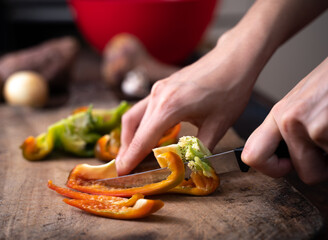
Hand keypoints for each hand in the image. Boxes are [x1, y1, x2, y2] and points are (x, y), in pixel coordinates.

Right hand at [115, 30, 266, 174]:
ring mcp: (158, 89)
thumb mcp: (218, 125)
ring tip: (131, 155)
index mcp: (169, 107)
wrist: (233, 59)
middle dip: (126, 150)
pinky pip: (143, 108)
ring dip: (130, 136)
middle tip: (123, 168)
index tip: (120, 173)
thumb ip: (201, 149)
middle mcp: (158, 96)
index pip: (143, 139)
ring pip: (134, 116)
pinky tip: (147, 134)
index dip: (130, 158)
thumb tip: (191, 168)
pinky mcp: (162, 86)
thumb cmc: (230, 90)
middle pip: (132, 127)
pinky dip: (140, 124)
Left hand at [242, 57, 327, 183]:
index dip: (271, 169)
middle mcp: (289, 121)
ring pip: (327, 170)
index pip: (253, 156)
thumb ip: (290, 128)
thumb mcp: (303, 101)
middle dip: (324, 166)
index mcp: (279, 114)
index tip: (287, 166)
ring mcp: (312, 126)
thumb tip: (283, 159)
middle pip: (305, 174)